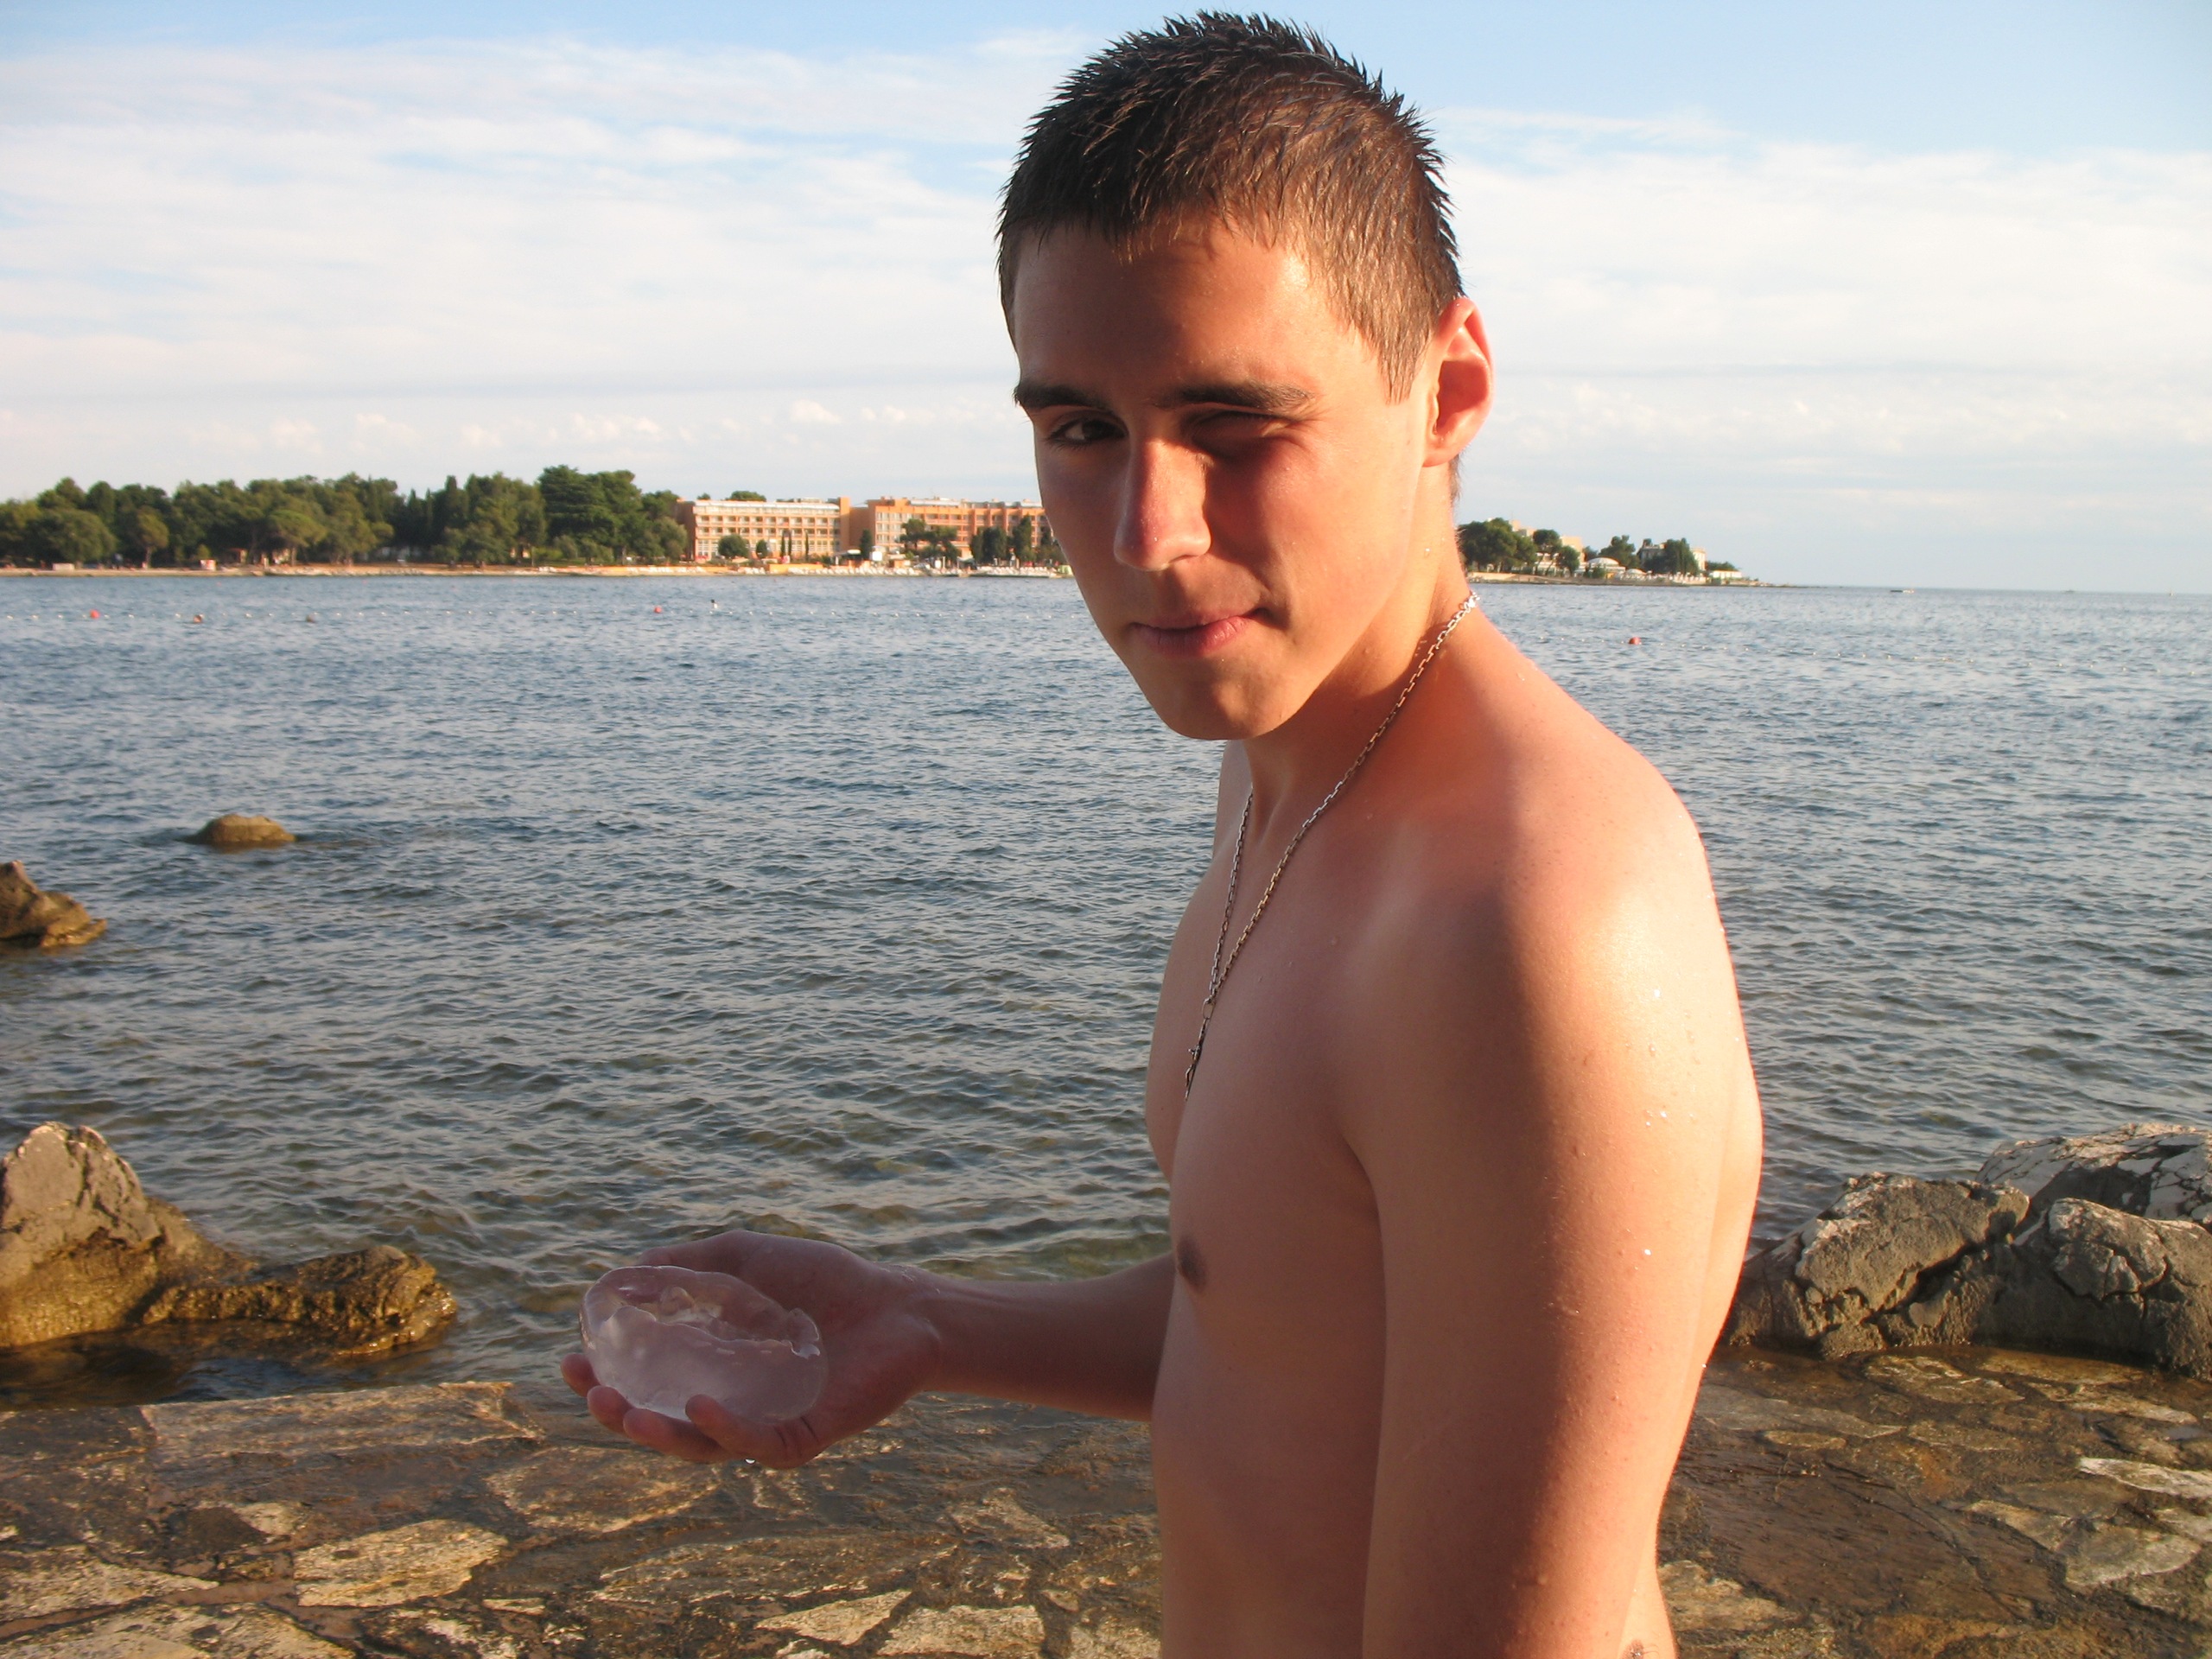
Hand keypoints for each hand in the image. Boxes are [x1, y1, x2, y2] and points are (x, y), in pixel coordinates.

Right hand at [560, 1229, 942, 1467]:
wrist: (897, 1304)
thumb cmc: (823, 1280)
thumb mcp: (746, 1257)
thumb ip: (688, 1264)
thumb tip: (620, 1273)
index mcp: (711, 1363)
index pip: (646, 1379)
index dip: (605, 1374)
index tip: (571, 1357)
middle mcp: (730, 1400)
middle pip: (661, 1421)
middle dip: (617, 1412)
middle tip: (590, 1391)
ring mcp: (764, 1424)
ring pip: (700, 1445)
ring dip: (656, 1434)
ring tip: (623, 1410)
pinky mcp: (801, 1437)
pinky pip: (755, 1445)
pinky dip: (724, 1430)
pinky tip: (698, 1407)